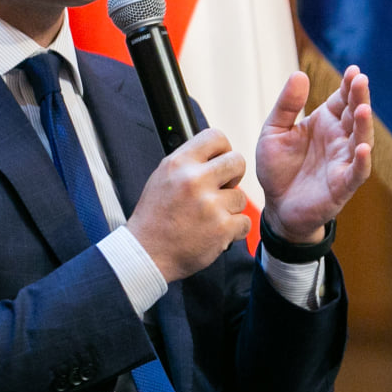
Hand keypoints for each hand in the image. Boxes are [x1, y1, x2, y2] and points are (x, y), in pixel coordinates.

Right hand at [127, 128, 249, 281]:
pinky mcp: (222, 228)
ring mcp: (209, 205)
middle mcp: (194, 180)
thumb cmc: (155, 217)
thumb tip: (215, 152)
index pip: (216, 137)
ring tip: (209, 217)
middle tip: (220, 190)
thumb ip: (189, 162)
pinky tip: (215, 232)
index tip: (220, 161)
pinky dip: (234, 230)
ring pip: (241, 197)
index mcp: (179, 164)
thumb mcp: (163, 178)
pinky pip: (245, 222)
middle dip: (233, 177)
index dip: (223, 150)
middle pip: (237, 162)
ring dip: (230, 209)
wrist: (146, 254)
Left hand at [254, 66, 373, 241]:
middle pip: (355, 115)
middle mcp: (339, 139)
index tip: (354, 71)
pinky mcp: (343, 185)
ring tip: (363, 109)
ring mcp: (344, 161)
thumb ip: (287, 105)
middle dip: (359, 97)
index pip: (342, 99)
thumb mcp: (274, 131)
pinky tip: (363, 149)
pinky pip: (357, 172)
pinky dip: (363, 161)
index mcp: (325, 122)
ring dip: (364, 125)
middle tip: (361, 80)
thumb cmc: (278, 168)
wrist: (277, 207)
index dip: (349, 85)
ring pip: (361, 140)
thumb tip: (299, 74)